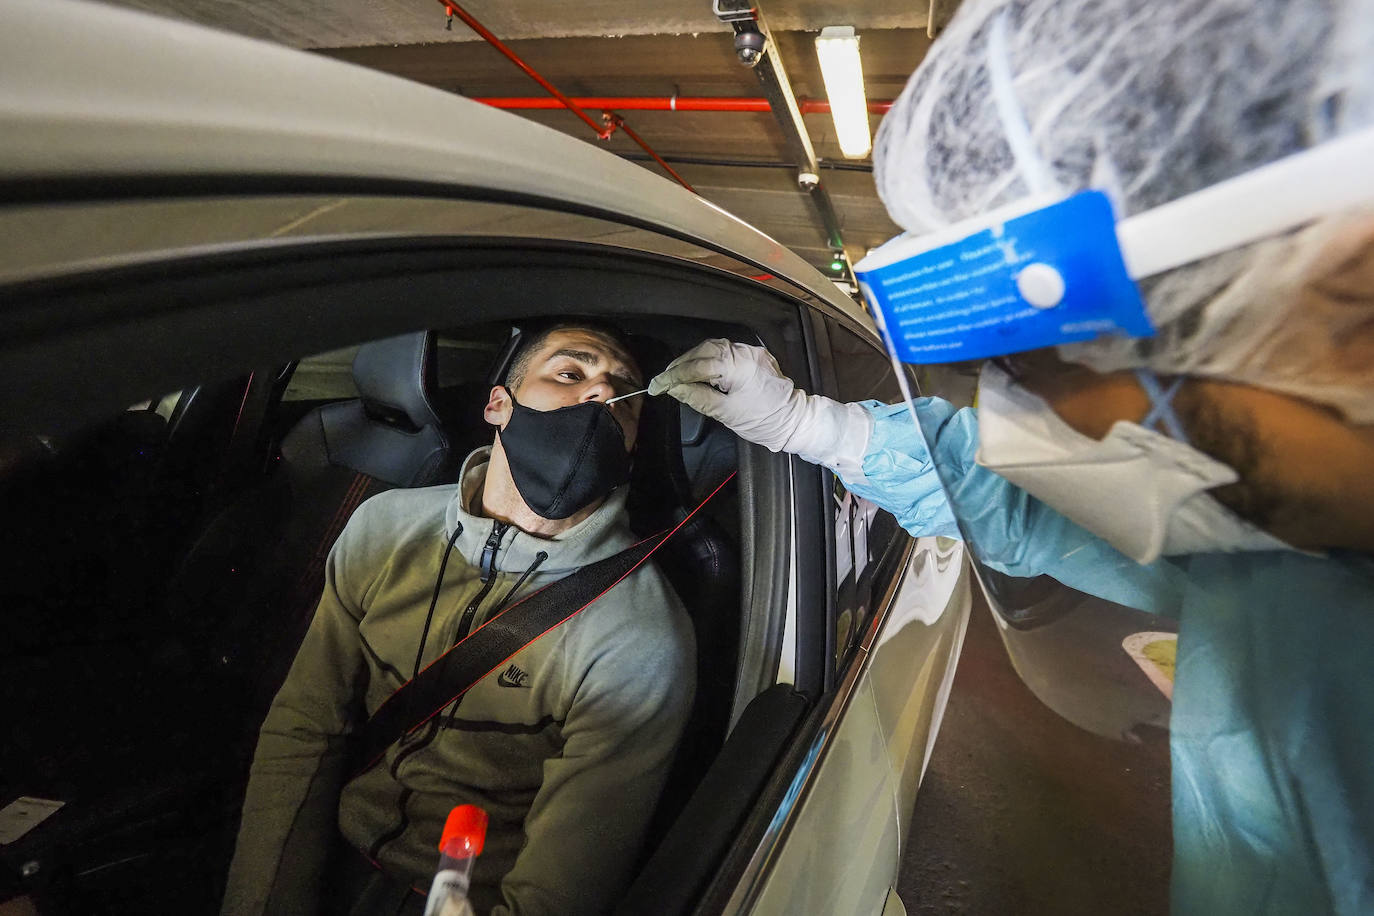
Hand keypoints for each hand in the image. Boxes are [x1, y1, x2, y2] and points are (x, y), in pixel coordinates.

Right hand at [649, 339, 872, 473]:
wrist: (795, 422)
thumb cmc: (764, 422)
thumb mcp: (726, 414)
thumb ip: (698, 397)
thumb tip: (674, 388)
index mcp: (740, 366)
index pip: (699, 365)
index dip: (675, 375)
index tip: (658, 385)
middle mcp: (746, 352)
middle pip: (704, 350)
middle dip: (682, 364)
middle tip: (664, 380)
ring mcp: (751, 352)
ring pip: (714, 348)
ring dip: (693, 360)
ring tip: (677, 375)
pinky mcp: (754, 356)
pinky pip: (726, 352)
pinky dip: (708, 359)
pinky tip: (698, 371)